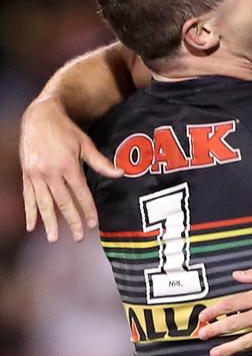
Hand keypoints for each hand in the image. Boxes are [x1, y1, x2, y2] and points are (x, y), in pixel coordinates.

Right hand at [20, 97, 121, 241]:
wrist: (39, 117)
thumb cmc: (65, 130)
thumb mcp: (85, 143)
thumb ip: (101, 162)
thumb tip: (120, 173)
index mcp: (68, 165)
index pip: (81, 193)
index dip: (88, 209)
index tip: (93, 224)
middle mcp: (51, 172)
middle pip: (63, 202)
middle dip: (72, 221)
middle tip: (78, 237)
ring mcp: (36, 174)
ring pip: (44, 203)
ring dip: (49, 222)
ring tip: (54, 238)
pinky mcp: (26, 174)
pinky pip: (28, 197)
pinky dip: (29, 212)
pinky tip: (32, 226)